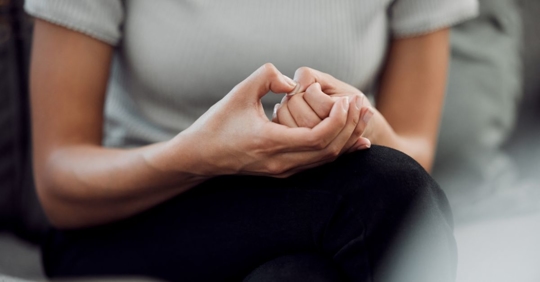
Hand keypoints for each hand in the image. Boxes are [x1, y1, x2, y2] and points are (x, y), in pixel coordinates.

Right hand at [169, 64, 363, 177]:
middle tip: (363, 104)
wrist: (200, 156)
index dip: (338, 119)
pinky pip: (318, 164)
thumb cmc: (217, 123)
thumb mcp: (239, 93)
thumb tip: (293, 82)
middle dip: (350, 127)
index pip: (318, 137)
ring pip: (326, 160)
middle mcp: (281, 162)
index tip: (347, 100)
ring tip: (363, 118)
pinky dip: (337, 151)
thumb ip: (267, 77)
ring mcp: (283, 171)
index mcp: (270, 142)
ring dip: (347, 139)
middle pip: (329, 150)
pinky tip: (353, 142)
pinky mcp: (283, 172)